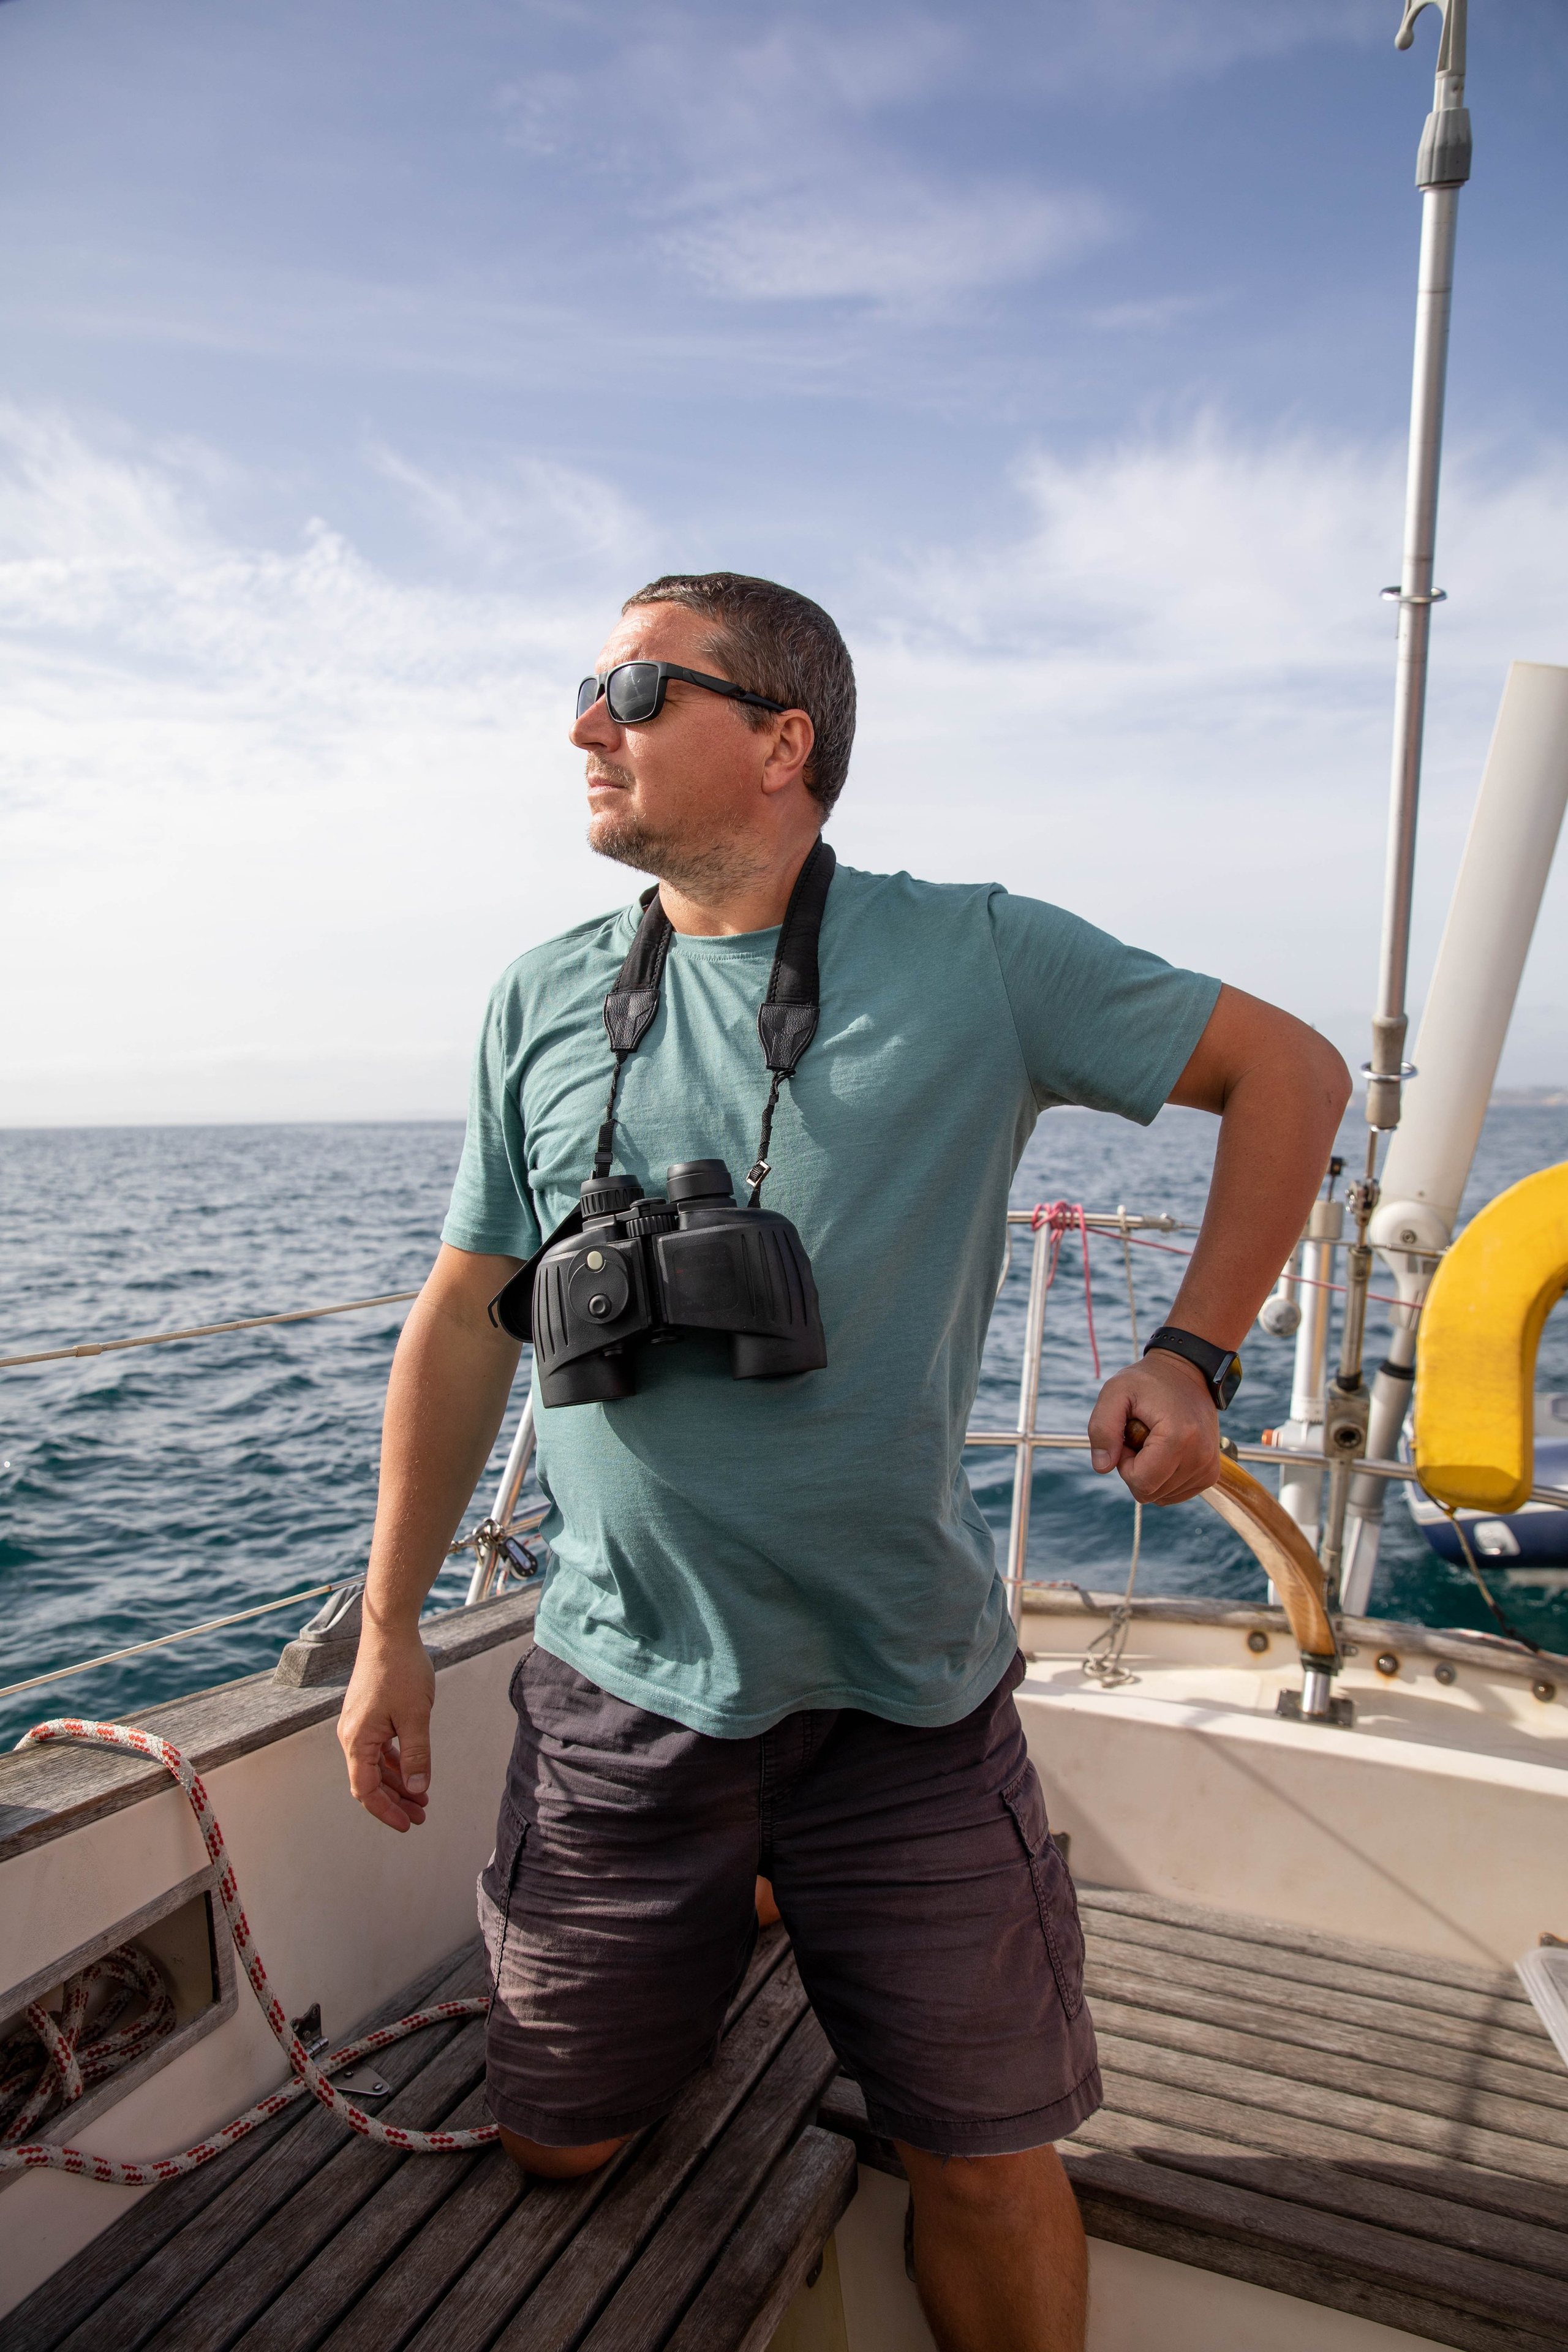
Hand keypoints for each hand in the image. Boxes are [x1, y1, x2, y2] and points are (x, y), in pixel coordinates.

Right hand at [337, 1631, 434, 1832]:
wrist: (389, 1632)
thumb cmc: (402, 1670)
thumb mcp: (416, 1716)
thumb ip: (416, 1755)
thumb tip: (418, 1789)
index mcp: (357, 1740)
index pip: (366, 1790)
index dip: (386, 1811)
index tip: (407, 1824)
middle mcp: (352, 1736)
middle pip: (370, 1781)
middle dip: (395, 1801)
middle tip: (421, 1816)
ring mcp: (359, 1725)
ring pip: (376, 1766)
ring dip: (398, 1783)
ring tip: (422, 1799)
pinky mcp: (368, 1715)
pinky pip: (379, 1749)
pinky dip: (396, 1763)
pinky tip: (413, 1771)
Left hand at [1088, 1351, 1220, 1504]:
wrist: (1186, 1372)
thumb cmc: (1147, 1381)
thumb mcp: (1115, 1392)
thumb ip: (1102, 1429)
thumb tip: (1102, 1468)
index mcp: (1179, 1438)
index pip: (1141, 1483)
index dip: (1124, 1463)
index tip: (1129, 1435)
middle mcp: (1200, 1457)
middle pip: (1150, 1492)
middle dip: (1136, 1468)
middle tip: (1141, 1435)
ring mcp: (1208, 1467)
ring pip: (1162, 1496)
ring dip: (1150, 1472)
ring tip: (1155, 1439)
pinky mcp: (1210, 1473)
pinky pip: (1175, 1493)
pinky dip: (1163, 1477)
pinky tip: (1165, 1450)